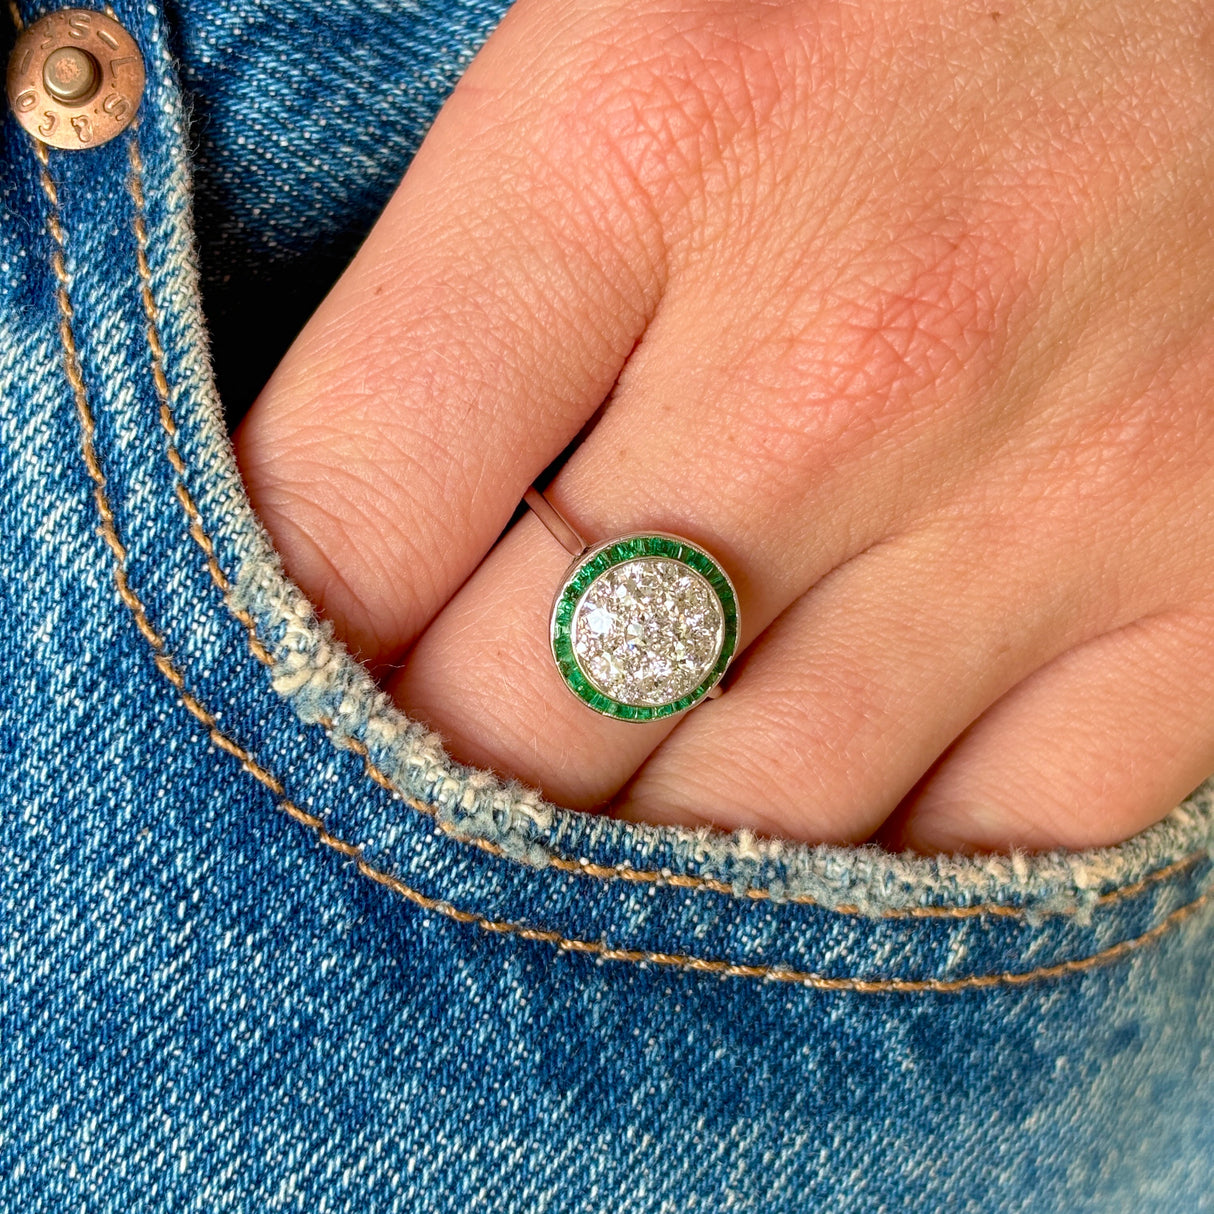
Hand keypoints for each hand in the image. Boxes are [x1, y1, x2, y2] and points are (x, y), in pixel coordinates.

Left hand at [235, 0, 1213, 851]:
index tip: (272, 681)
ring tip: (595, 819)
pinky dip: (873, 885)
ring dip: (632, 856)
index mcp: (653, 137)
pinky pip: (992, 849)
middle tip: (417, 773)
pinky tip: (812, 838)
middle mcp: (846, 355)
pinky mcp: (1207, 592)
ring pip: (743, 826)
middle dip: (434, 778)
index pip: (341, 512)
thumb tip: (343, 512)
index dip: (261, 641)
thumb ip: (479, 264)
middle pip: (523, 715)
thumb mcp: (644, 30)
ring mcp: (1049, 498)